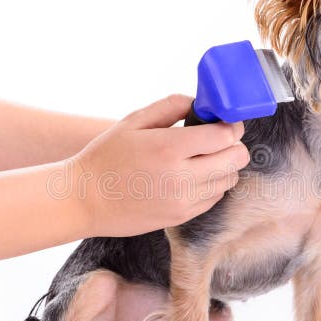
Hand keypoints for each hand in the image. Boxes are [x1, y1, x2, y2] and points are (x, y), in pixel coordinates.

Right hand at [70, 94, 248, 236]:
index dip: (230, 125)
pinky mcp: (181, 217)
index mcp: (169, 148)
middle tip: (218, 139)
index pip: (224, 135)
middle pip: (235, 159)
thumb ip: (171, 106)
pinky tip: (193, 176)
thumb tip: (201, 103)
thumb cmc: (106, 157)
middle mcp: (181, 177)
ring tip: (203, 158)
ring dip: (224, 166)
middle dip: (233, 145)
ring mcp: (183, 201)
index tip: (224, 121)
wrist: (84, 200)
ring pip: (229, 179)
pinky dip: (212, 185)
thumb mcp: (133, 121)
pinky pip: (214, 198)